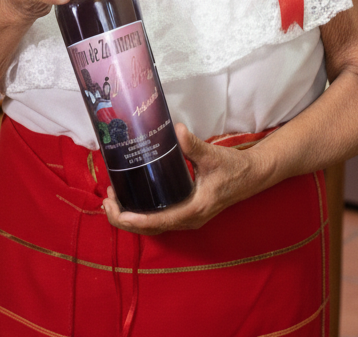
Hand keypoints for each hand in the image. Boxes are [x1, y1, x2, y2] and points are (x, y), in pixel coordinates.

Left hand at [102, 125, 266, 234]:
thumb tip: (177, 130)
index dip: (136, 219)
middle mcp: (189, 220)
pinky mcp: (186, 212)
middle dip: (126, 218)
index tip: (117, 210)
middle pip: (152, 228)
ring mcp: (187, 218)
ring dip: (131, 217)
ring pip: (154, 226)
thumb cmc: (233, 167)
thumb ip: (194, 146)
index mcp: (194, 210)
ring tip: (111, 200)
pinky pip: (160, 219)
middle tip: (106, 200)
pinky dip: (142, 213)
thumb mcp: (213, 156)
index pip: (159, 222)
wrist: (252, 176)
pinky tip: (130, 199)